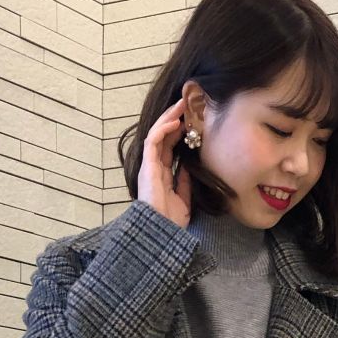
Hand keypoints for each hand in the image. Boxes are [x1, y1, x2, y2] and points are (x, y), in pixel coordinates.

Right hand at [138, 96, 194, 228]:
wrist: (162, 233)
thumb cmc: (170, 222)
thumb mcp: (183, 199)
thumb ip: (184, 181)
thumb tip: (188, 166)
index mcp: (160, 174)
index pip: (168, 147)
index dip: (178, 133)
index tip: (191, 122)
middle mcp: (153, 167)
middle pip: (162, 137)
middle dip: (173, 119)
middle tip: (187, 104)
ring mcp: (149, 166)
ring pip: (156, 134)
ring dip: (168, 118)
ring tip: (182, 105)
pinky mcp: (147, 166)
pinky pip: (153, 141)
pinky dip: (163, 129)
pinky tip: (175, 122)